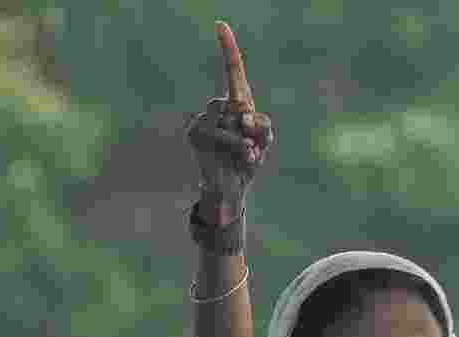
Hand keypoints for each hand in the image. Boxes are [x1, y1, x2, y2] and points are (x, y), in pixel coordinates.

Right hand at [186, 21, 274, 223]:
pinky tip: (240, 156)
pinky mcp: (195, 133)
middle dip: (250, 123)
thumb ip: (263, 127)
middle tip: (252, 144)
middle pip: (236, 100)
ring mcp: (203, 120)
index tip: (221, 24)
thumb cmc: (248, 162)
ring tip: (246, 153)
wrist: (232, 189)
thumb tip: (245, 116)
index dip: (228, 49)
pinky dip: (234, 145)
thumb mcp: (264, 143)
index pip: (233, 72)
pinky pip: (219, 132)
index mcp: (235, 105)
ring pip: (229, 117)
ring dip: (243, 138)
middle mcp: (217, 108)